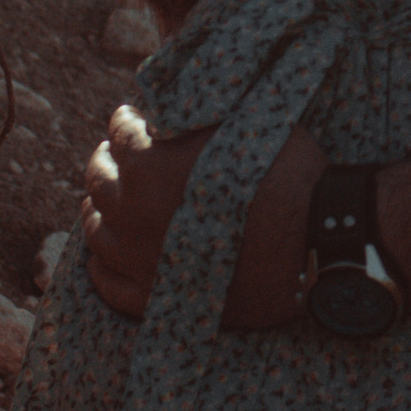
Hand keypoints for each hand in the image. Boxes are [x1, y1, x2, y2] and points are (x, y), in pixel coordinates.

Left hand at [80, 102, 327, 332]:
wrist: (315, 234)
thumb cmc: (284, 172)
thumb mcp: (240, 122)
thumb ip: (195, 118)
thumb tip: (173, 111)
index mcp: (148, 165)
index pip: (121, 133)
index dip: (126, 120)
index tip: (132, 117)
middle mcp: (132, 213)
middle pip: (99, 180)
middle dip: (106, 160)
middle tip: (113, 153)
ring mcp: (138, 261)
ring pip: (95, 233)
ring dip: (96, 209)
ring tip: (102, 200)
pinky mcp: (153, 299)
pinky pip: (109, 286)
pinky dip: (100, 267)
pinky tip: (101, 256)